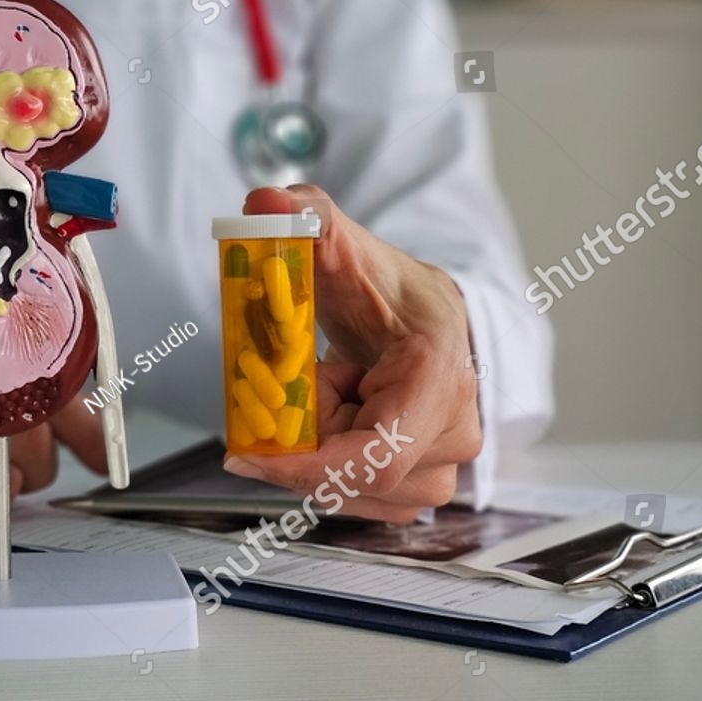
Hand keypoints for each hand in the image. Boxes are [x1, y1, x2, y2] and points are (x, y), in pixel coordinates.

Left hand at [222, 185, 481, 521]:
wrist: (422, 317)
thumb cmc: (384, 288)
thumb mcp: (342, 245)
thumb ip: (305, 216)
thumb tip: (264, 203)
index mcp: (440, 377)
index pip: (377, 455)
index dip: (308, 467)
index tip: (245, 456)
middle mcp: (456, 430)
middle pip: (356, 477)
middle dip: (304, 441)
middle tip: (297, 385)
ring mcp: (447, 464)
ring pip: (353, 492)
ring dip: (318, 451)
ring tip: (329, 392)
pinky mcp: (423, 484)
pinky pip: (357, 497)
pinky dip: (328, 467)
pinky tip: (334, 419)